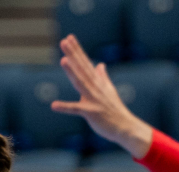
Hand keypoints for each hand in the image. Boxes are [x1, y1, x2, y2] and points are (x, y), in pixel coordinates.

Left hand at [51, 34, 152, 157]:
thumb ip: (103, 77)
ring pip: (80, 83)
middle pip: (82, 68)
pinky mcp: (91, 113)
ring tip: (63, 60)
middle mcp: (95, 88)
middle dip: (73, 55)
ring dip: (72, 72)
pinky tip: (54, 105)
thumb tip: (100, 65)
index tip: (69, 38)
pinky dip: (65, 107)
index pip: (85, 63)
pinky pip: (76, 110)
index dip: (77, 51)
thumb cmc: (115, 110)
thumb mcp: (109, 91)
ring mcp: (93, 99)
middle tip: (64, 41)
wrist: (125, 127)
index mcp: (97, 82)